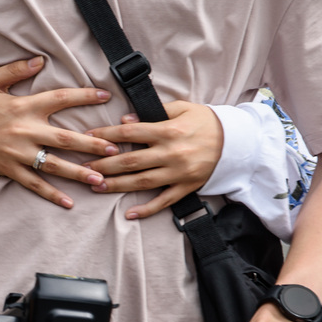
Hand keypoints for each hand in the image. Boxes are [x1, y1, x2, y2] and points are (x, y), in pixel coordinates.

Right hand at [0, 57, 118, 207]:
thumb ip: (16, 70)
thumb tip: (40, 59)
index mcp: (24, 106)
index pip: (60, 99)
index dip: (85, 96)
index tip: (106, 95)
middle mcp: (25, 131)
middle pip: (66, 139)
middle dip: (93, 144)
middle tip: (115, 149)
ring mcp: (19, 154)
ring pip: (55, 165)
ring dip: (80, 172)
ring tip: (101, 179)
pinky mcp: (11, 170)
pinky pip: (35, 184)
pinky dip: (52, 194)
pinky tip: (69, 202)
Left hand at [84, 101, 223, 218]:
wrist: (237, 140)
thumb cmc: (205, 121)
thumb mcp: (182, 108)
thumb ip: (154, 112)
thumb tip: (125, 120)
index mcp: (168, 130)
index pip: (130, 132)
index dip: (106, 135)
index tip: (88, 137)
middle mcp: (171, 152)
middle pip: (131, 160)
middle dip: (104, 165)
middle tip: (84, 168)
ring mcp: (179, 172)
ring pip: (142, 182)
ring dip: (117, 185)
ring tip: (97, 187)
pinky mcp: (187, 187)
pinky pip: (164, 201)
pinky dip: (147, 209)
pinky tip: (130, 213)